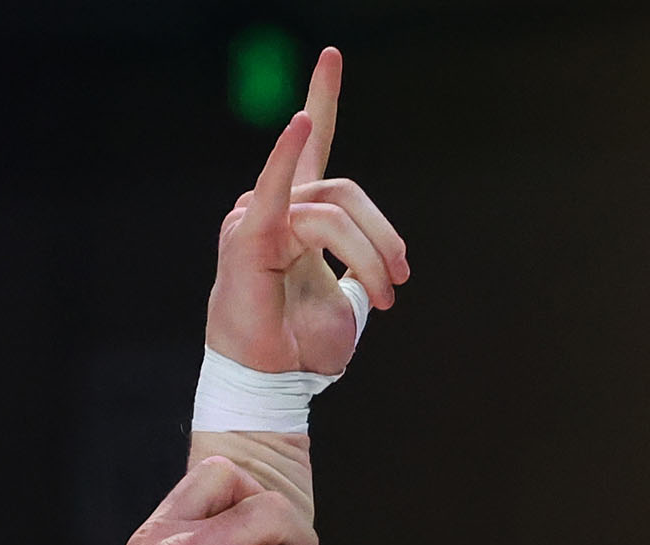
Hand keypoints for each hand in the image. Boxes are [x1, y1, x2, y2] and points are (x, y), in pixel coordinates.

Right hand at [206, 46, 409, 376]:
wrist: (274, 384)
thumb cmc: (300, 349)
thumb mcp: (346, 307)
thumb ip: (357, 277)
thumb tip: (378, 274)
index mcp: (296, 217)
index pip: (315, 150)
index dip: (325, 100)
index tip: (332, 56)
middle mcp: (273, 207)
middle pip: (344, 192)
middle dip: (384, 236)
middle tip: (401, 282)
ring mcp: (257, 218)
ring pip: (331, 210)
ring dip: (370, 253)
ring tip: (385, 295)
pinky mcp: (248, 236)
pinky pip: (275, 191)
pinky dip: (285, 153)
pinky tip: (301, 123)